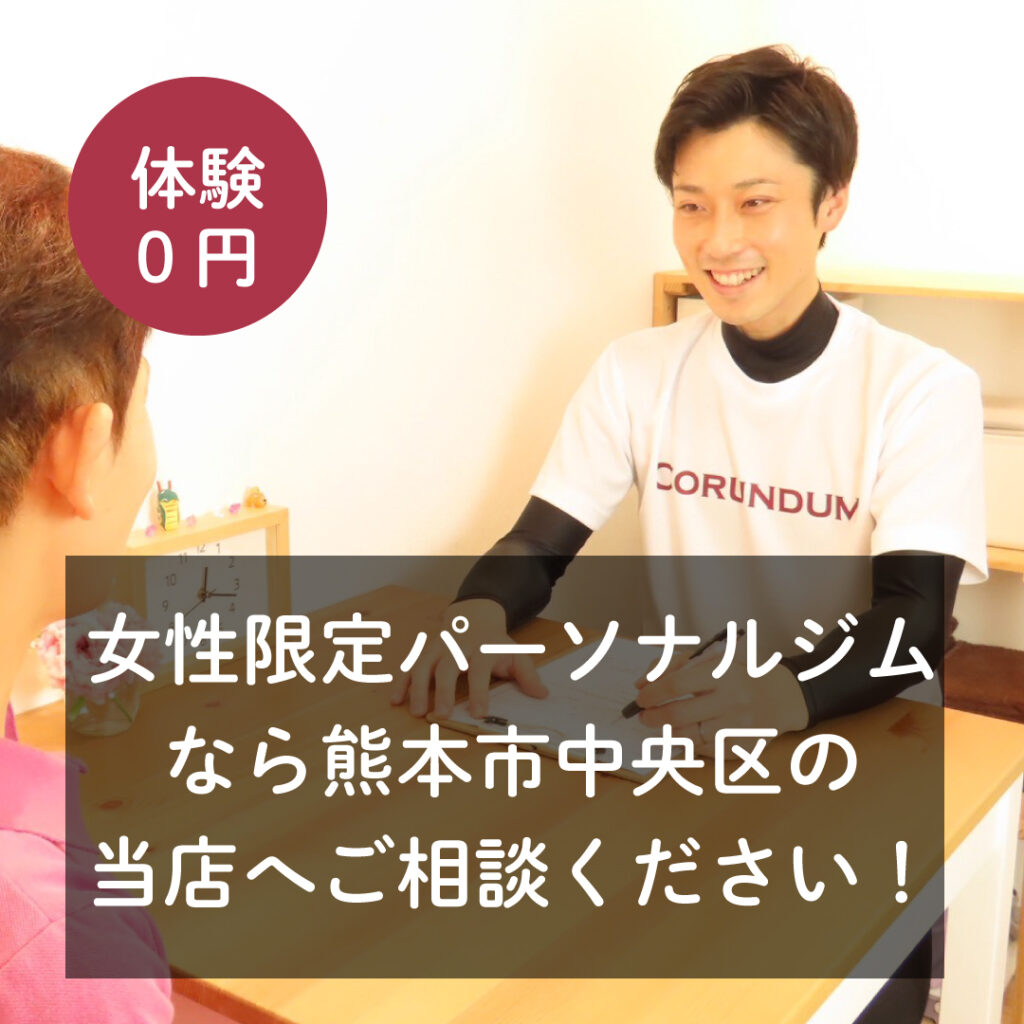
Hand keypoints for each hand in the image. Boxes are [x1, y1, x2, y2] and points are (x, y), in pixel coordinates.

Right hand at [389, 598, 547, 718]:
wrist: (476, 615)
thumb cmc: (496, 643)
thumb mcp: (516, 654)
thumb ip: (528, 674)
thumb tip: (543, 694)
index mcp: (483, 647)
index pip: (480, 669)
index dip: (479, 691)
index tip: (478, 713)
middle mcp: (458, 645)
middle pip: (447, 665)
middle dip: (444, 690)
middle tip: (442, 715)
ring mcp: (438, 646)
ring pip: (423, 663)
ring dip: (418, 687)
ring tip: (417, 711)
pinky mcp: (424, 651)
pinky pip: (410, 664)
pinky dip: (401, 681)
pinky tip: (395, 699)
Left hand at [632, 646, 808, 756]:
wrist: (779, 697)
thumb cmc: (737, 675)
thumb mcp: (710, 659)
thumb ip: (673, 666)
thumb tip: (642, 684)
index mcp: (723, 673)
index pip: (677, 684)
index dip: (653, 692)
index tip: (640, 697)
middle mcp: (732, 700)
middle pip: (678, 714)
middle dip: (652, 716)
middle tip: (643, 715)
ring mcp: (738, 727)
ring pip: (687, 736)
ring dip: (666, 732)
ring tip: (662, 724)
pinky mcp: (741, 748)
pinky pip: (703, 750)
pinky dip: (688, 742)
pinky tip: (687, 733)